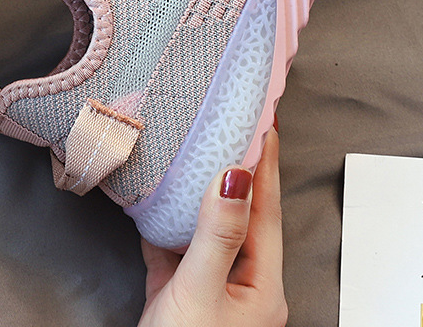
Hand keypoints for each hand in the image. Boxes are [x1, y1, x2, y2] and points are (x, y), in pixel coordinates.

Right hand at [138, 127, 286, 326]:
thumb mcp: (200, 292)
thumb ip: (217, 236)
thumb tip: (234, 179)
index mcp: (261, 289)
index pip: (266, 214)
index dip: (265, 167)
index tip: (264, 127)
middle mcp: (239, 286)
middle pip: (241, 217)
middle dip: (237, 173)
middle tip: (235, 131)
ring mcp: (208, 290)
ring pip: (207, 229)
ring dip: (201, 193)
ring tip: (199, 155)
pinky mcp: (175, 295)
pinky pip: (174, 246)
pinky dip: (166, 221)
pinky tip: (155, 202)